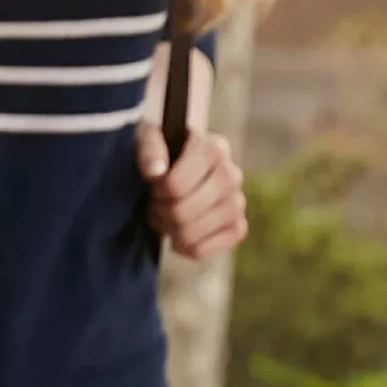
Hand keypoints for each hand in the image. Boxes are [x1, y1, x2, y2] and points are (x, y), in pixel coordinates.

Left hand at [136, 46, 247, 261]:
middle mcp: (231, 175)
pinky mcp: (237, 227)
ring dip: (170, 230)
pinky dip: (185, 247)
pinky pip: (205, 250)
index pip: (176, 186)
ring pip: (192, 234)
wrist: (182, 163)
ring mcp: (237, 202)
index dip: (157, 191)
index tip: (154, 185)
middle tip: (156, 204)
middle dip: (160, 212)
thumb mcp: (148, 136)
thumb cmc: (163, 148)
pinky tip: (180, 235)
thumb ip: (149, 148)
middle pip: (182, 212)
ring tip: (166, 216)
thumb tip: (155, 172)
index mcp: (214, 148)